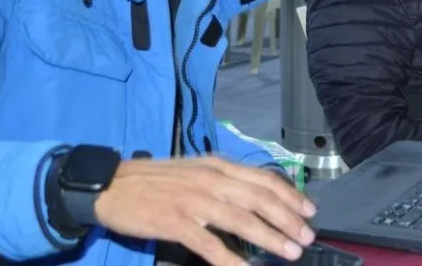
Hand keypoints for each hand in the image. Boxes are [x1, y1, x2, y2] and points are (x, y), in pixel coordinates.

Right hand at [94, 157, 315, 265]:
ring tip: (289, 252)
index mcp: (218, 166)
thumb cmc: (156, 180)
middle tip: (307, 238)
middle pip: (259, 200)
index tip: (310, 212)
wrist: (111, 185)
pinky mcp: (175, 222)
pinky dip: (230, 259)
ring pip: (241, 220)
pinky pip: (209, 244)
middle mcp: (211, 180)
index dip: (290, 196)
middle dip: (288, 220)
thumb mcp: (196, 170)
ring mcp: (193, 201)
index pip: (263, 179)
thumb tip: (257, 195)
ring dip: (270, 238)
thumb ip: (225, 180)